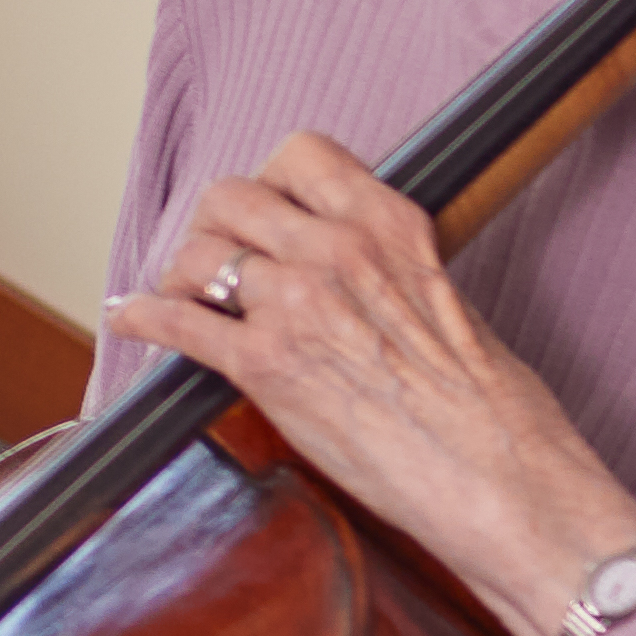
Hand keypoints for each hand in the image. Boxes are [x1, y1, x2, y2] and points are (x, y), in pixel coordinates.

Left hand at [107, 135, 635, 635]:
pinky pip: (178, 323)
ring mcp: (297, 302)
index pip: (301, 155)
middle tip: (218, 262)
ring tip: (184, 300)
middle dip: (215, 228)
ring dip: (183, 278)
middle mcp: (337, 249)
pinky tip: (132, 321)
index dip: (269, 184)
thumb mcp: (449, 300)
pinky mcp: (267, 365)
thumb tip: (349, 279)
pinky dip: (145, 320)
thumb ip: (387, 271)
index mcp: (390, 224)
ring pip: (197, 254)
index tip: (263, 213)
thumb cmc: (493, 410)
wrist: (503, 480)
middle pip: (230, 198)